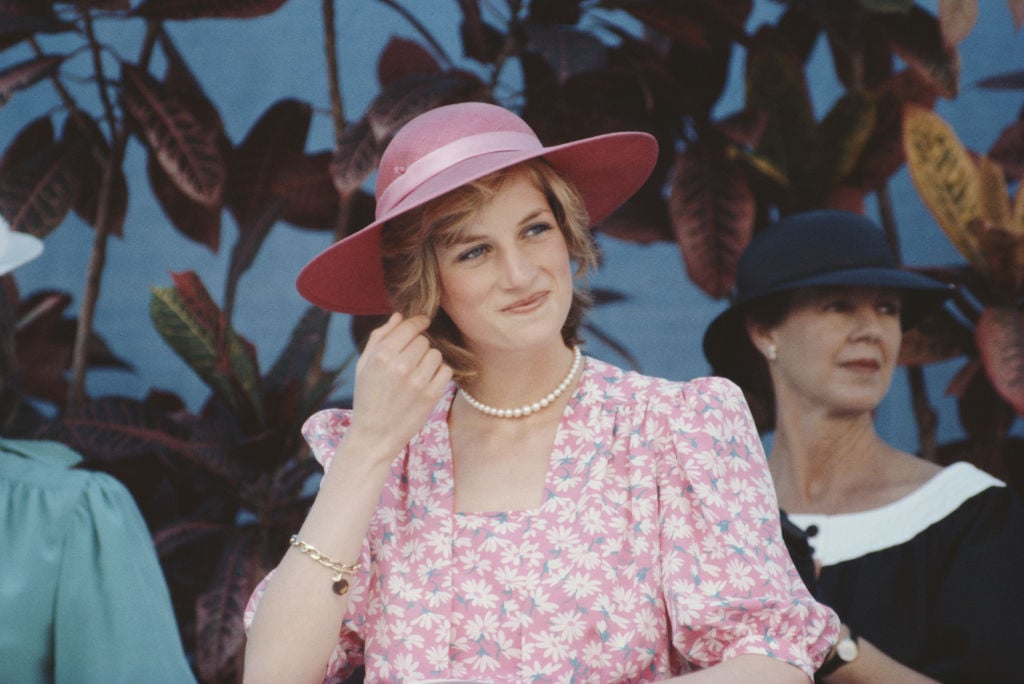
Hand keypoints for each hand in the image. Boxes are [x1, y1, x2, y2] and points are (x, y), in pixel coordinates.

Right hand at [347, 313, 452, 460]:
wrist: (374, 435)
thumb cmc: (368, 396)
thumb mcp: (364, 364)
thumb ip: (380, 337)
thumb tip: (399, 315)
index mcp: (382, 355)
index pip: (410, 326)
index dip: (418, 323)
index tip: (423, 323)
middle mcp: (400, 366)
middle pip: (424, 340)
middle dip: (419, 346)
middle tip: (410, 361)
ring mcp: (418, 381)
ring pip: (436, 354)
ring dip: (429, 360)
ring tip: (416, 374)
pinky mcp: (432, 395)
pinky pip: (446, 370)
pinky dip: (439, 374)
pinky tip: (426, 383)